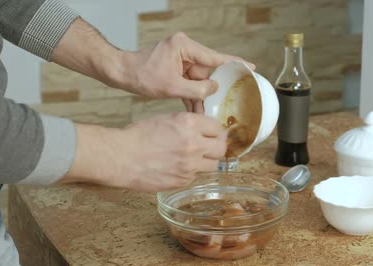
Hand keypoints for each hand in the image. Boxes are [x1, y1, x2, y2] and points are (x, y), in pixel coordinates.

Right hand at [62, 112, 226, 191]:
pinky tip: (178, 167)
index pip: (217, 128)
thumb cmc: (138, 135)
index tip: (212, 134)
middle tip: (210, 147)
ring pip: (212, 165)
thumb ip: (187, 125)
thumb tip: (202, 130)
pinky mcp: (183, 181)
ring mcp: (190, 165)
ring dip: (206, 161)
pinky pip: (196, 176)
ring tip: (194, 159)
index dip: (215, 132)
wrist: (121, 157)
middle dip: (216, 147)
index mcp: (189, 124)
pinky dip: (191, 172)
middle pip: (221, 149)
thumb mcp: (165, 119)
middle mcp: (194, 144)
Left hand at [111, 32, 254, 112]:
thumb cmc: (141, 75)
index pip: (215, 57)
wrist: (121, 74)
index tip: (251, 67)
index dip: (234, 64)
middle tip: (228, 100)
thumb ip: (197, 89)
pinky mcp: (176, 70)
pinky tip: (197, 111)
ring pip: (200, 81)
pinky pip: (190, 84)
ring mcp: (181, 61)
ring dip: (202, 97)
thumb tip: (214, 89)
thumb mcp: (171, 87)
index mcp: (185, 47)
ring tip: (210, 112)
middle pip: (208, 71)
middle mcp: (185, 51)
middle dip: (214, 89)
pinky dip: (192, 97)